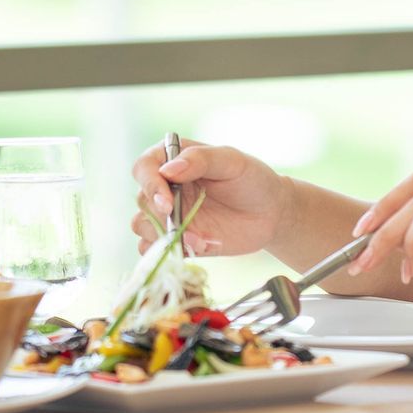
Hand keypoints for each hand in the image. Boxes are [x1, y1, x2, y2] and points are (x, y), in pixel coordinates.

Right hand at [129, 137, 291, 256]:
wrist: (270, 213)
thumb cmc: (252, 179)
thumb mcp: (232, 161)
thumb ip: (201, 159)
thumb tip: (168, 170)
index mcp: (173, 160)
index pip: (144, 168)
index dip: (150, 185)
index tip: (167, 201)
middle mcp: (165, 187)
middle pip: (142, 201)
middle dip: (159, 216)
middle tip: (186, 226)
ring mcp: (169, 216)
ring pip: (142, 228)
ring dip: (164, 237)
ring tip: (198, 240)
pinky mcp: (177, 240)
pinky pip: (156, 251)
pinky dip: (172, 253)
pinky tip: (203, 247)